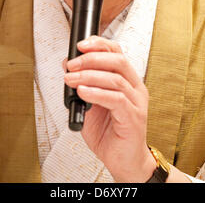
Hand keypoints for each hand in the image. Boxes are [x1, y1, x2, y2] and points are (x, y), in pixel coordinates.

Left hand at [64, 35, 155, 181]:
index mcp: (127, 80)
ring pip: (115, 78)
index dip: (99, 44)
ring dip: (88, 76)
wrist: (123, 161)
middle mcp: (135, 87)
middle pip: (117, 60)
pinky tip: (82, 92)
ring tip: (71, 80)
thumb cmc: (109, 133)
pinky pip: (116, 99)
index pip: (116, 52)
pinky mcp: (133, 117)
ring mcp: (136, 102)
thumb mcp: (90, 104)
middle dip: (91, 58)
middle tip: (72, 64)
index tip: (80, 45)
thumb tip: (68, 65)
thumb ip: (82, 85)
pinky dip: (96, 93)